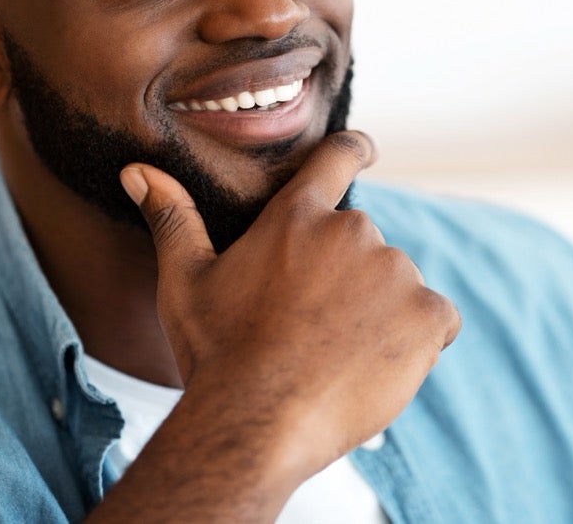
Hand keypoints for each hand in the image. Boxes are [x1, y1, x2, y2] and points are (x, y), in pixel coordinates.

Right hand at [120, 131, 460, 482]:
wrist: (255, 424)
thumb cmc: (216, 352)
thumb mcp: (185, 282)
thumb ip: (171, 218)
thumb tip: (136, 171)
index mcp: (298, 216)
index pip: (337, 158)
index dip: (355, 149)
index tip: (367, 149)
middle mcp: (353, 231)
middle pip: (362, 244)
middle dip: (346, 279)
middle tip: (310, 329)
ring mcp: (395, 271)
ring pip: (398, 285)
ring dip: (379, 312)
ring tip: (335, 357)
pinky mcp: (426, 314)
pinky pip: (436, 319)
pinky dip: (417, 340)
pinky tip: (376, 367)